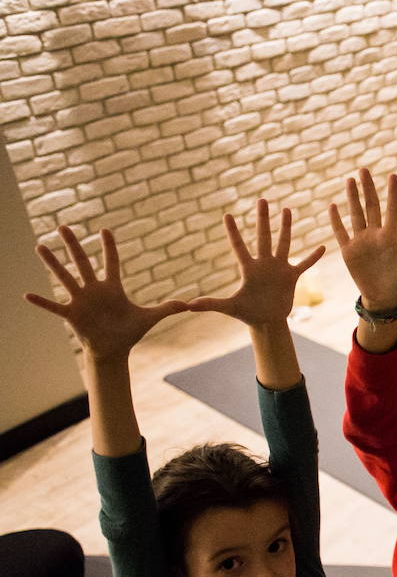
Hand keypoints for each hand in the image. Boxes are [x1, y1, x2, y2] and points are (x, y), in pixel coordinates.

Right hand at [24, 227, 186, 359]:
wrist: (114, 350)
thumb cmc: (129, 332)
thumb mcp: (149, 318)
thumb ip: (167, 309)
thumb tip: (188, 304)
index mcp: (112, 288)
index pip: (111, 262)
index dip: (109, 247)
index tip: (105, 230)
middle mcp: (94, 290)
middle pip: (82, 262)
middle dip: (74, 245)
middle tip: (63, 226)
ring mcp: (81, 301)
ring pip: (65, 277)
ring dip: (53, 263)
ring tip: (40, 246)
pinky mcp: (72, 315)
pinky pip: (54, 306)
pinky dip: (42, 301)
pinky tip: (27, 294)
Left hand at [187, 199, 324, 326]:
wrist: (266, 321)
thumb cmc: (247, 313)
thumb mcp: (229, 307)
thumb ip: (211, 304)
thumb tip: (188, 305)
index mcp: (248, 269)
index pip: (239, 246)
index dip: (233, 231)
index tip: (227, 215)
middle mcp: (264, 264)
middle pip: (263, 236)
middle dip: (263, 218)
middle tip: (262, 199)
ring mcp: (279, 268)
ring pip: (283, 243)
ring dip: (285, 228)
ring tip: (286, 210)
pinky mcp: (291, 277)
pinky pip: (305, 264)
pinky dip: (313, 257)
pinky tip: (323, 247)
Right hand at [330, 170, 396, 310]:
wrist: (384, 297)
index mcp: (391, 236)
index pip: (392, 210)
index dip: (393, 194)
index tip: (393, 176)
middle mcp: (375, 234)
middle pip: (370, 207)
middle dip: (367, 188)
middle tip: (364, 169)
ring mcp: (360, 241)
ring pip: (355, 215)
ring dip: (352, 198)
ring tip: (350, 180)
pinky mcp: (348, 251)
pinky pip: (341, 233)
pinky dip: (336, 220)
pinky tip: (333, 205)